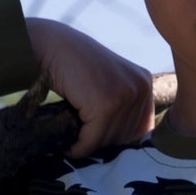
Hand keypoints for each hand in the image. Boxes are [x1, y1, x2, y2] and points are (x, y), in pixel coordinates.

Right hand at [27, 17, 156, 157]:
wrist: (50, 46)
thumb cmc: (74, 66)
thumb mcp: (108, 81)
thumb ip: (121, 105)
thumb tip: (124, 146)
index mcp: (144, 81)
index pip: (141, 128)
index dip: (118, 138)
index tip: (97, 138)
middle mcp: (140, 87)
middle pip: (125, 136)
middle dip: (102, 142)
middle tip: (81, 141)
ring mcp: (124, 96)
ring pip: (108, 140)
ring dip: (88, 146)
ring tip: (73, 143)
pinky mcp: (105, 106)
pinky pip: (92, 140)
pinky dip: (79, 148)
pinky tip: (69, 147)